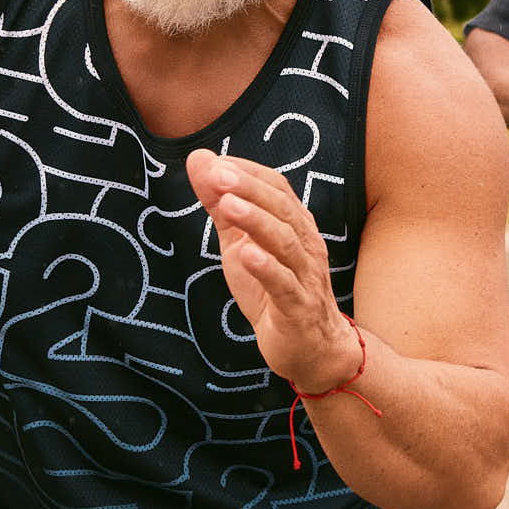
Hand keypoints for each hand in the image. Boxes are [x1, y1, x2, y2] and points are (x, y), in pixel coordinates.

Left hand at [185, 150, 360, 392]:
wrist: (310, 349)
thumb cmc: (273, 290)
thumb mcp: (240, 244)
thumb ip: (221, 205)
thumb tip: (198, 160)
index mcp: (294, 225)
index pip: (276, 188)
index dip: (248, 173)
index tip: (215, 163)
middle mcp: (305, 245)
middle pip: (282, 209)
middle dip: (249, 189)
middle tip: (217, 176)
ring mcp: (305, 277)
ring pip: (285, 242)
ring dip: (256, 221)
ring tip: (228, 205)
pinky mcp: (299, 309)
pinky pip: (285, 285)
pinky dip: (267, 268)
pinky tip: (247, 255)